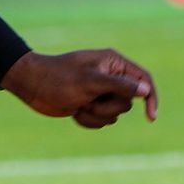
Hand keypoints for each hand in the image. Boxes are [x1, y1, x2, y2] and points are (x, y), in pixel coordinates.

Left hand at [0, 49, 157, 128]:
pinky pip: (102, 121)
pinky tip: (75, 112)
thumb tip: (146, 90)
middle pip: (127, 102)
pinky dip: (89, 121)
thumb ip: (120, 85)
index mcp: (113, 63)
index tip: (151, 117)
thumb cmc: (59, 79)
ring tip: (79, 105)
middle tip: (88, 101)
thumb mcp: (90, 82)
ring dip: (96, 115)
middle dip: (108, 108)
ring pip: (114, 114)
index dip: (151, 97)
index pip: (143, 79)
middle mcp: (110, 76)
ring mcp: (101, 91)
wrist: (33, 87)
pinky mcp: (92, 104)